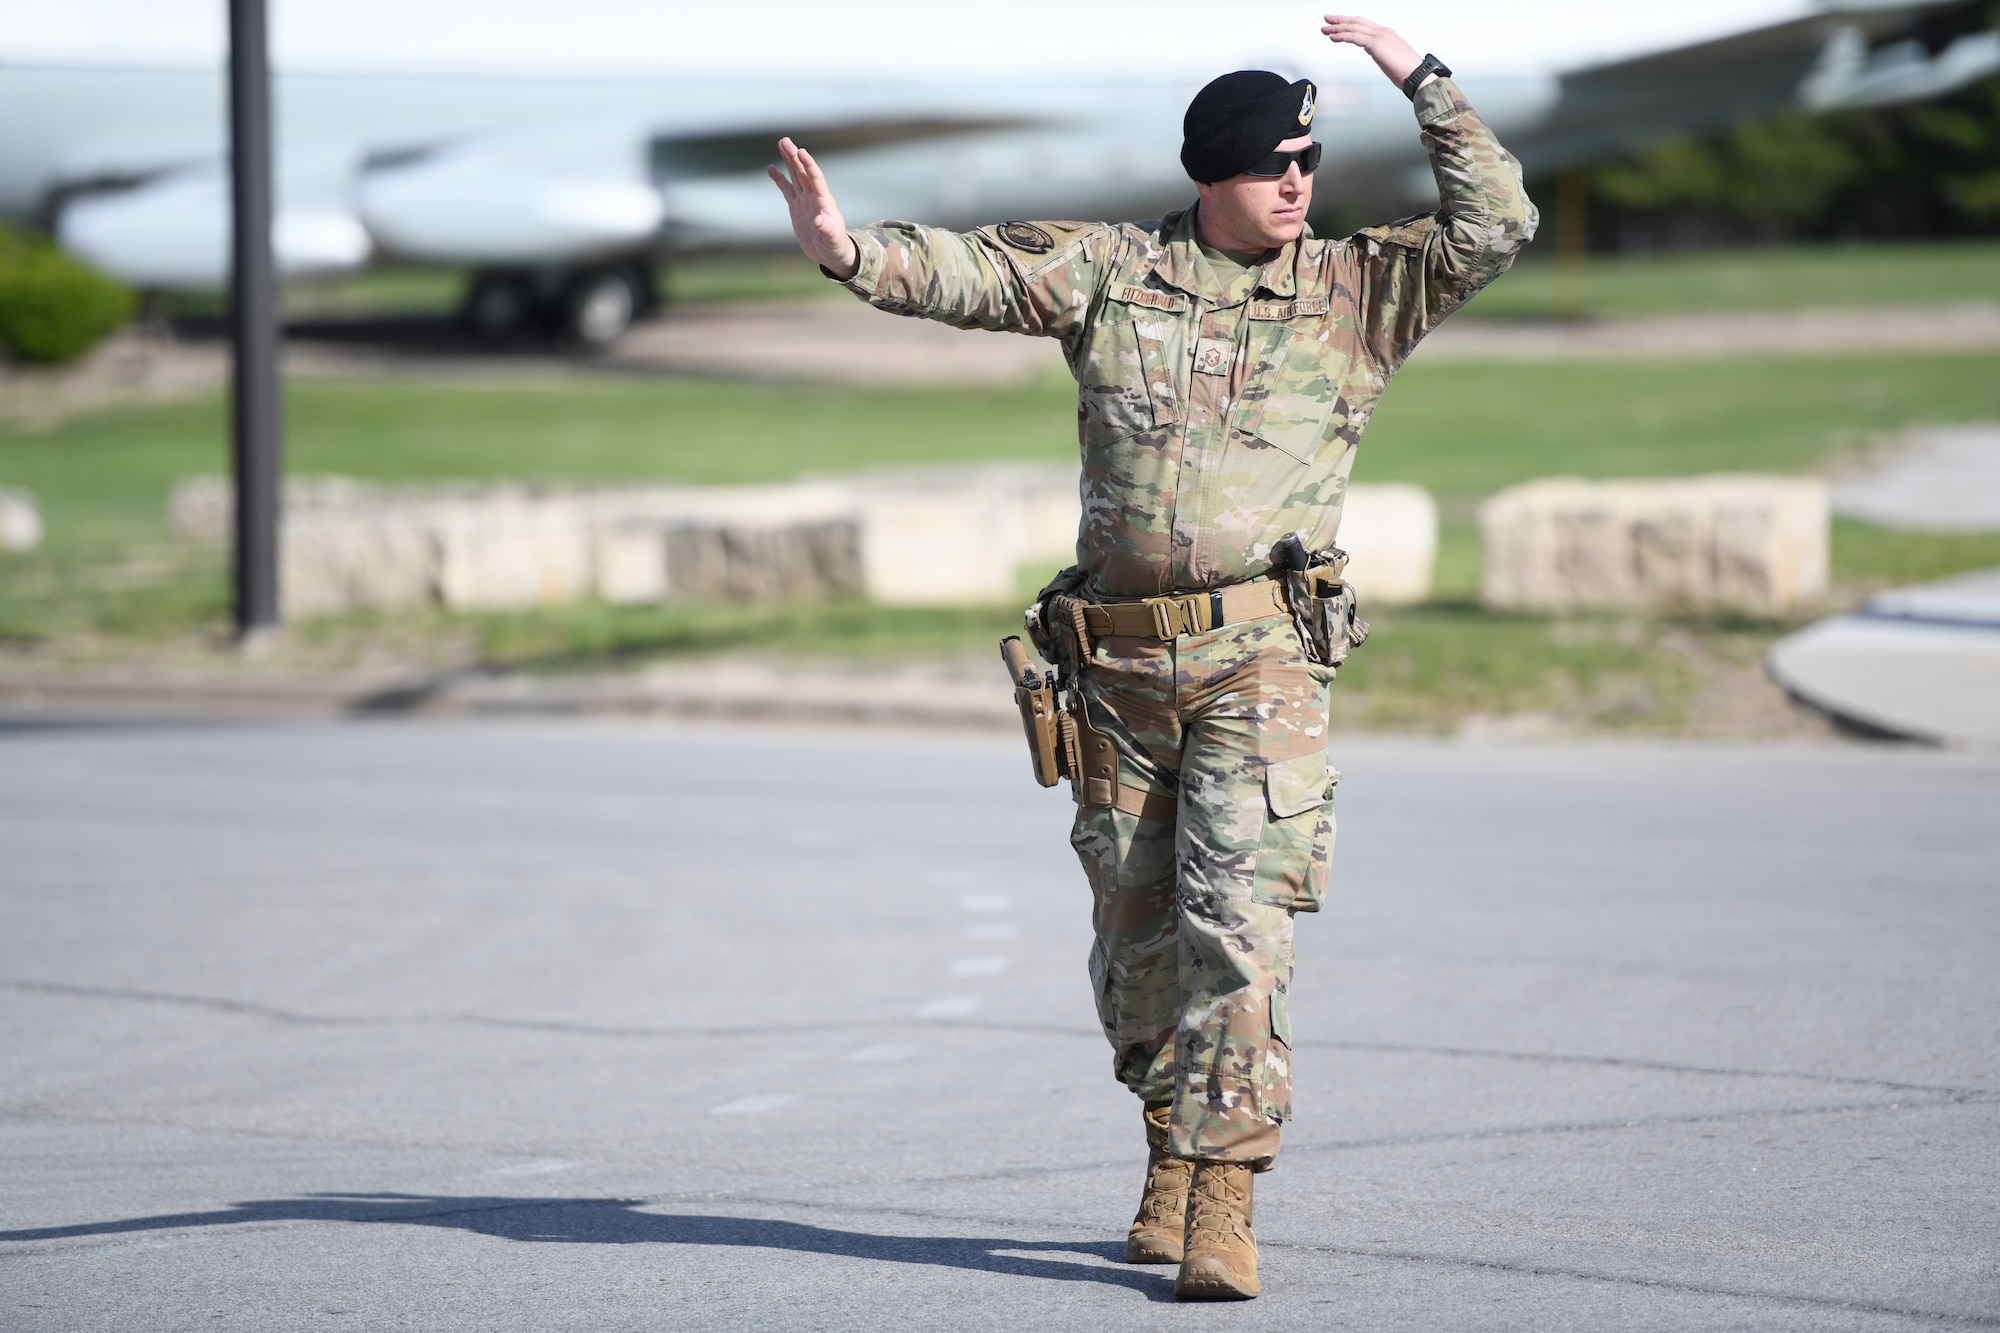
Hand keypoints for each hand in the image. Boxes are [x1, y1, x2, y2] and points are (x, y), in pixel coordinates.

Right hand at [768, 138, 858, 280]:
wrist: (830, 253)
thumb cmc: (834, 246)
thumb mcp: (832, 240)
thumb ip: (827, 230)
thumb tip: (819, 221)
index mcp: (824, 202)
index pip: (816, 179)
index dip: (809, 166)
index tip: (802, 152)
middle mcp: (814, 197)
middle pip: (803, 172)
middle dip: (794, 156)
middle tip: (785, 140)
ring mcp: (804, 200)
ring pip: (795, 176)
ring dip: (789, 160)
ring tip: (782, 144)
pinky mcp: (796, 207)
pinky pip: (786, 189)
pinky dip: (779, 179)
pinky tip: (771, 168)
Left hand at [1320, 15, 1427, 90]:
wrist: (1417, 75)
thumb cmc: (1407, 72)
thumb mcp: (1392, 59)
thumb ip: (1383, 53)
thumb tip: (1378, 55)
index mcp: (1387, 35)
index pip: (1365, 25)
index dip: (1351, 23)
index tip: (1339, 23)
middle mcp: (1383, 32)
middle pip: (1358, 22)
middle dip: (1341, 20)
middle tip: (1327, 19)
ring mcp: (1380, 36)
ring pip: (1354, 28)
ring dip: (1337, 28)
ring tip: (1325, 29)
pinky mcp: (1376, 44)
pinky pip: (1355, 37)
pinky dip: (1342, 36)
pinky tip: (1333, 37)